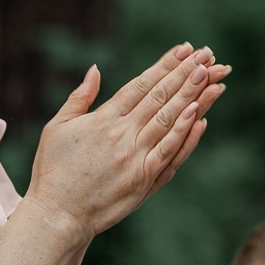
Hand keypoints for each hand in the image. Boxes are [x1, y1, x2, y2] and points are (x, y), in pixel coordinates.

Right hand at [25, 43, 230, 236]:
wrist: (57, 215)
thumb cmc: (53, 171)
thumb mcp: (57, 127)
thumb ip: (79, 97)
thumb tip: (95, 69)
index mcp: (102, 119)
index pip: (141, 85)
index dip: (164, 65)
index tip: (184, 50)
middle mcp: (122, 135)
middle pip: (160, 98)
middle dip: (186, 74)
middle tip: (207, 55)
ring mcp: (136, 158)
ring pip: (170, 121)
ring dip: (193, 96)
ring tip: (212, 76)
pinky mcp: (144, 180)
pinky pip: (170, 153)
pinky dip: (186, 134)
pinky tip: (200, 115)